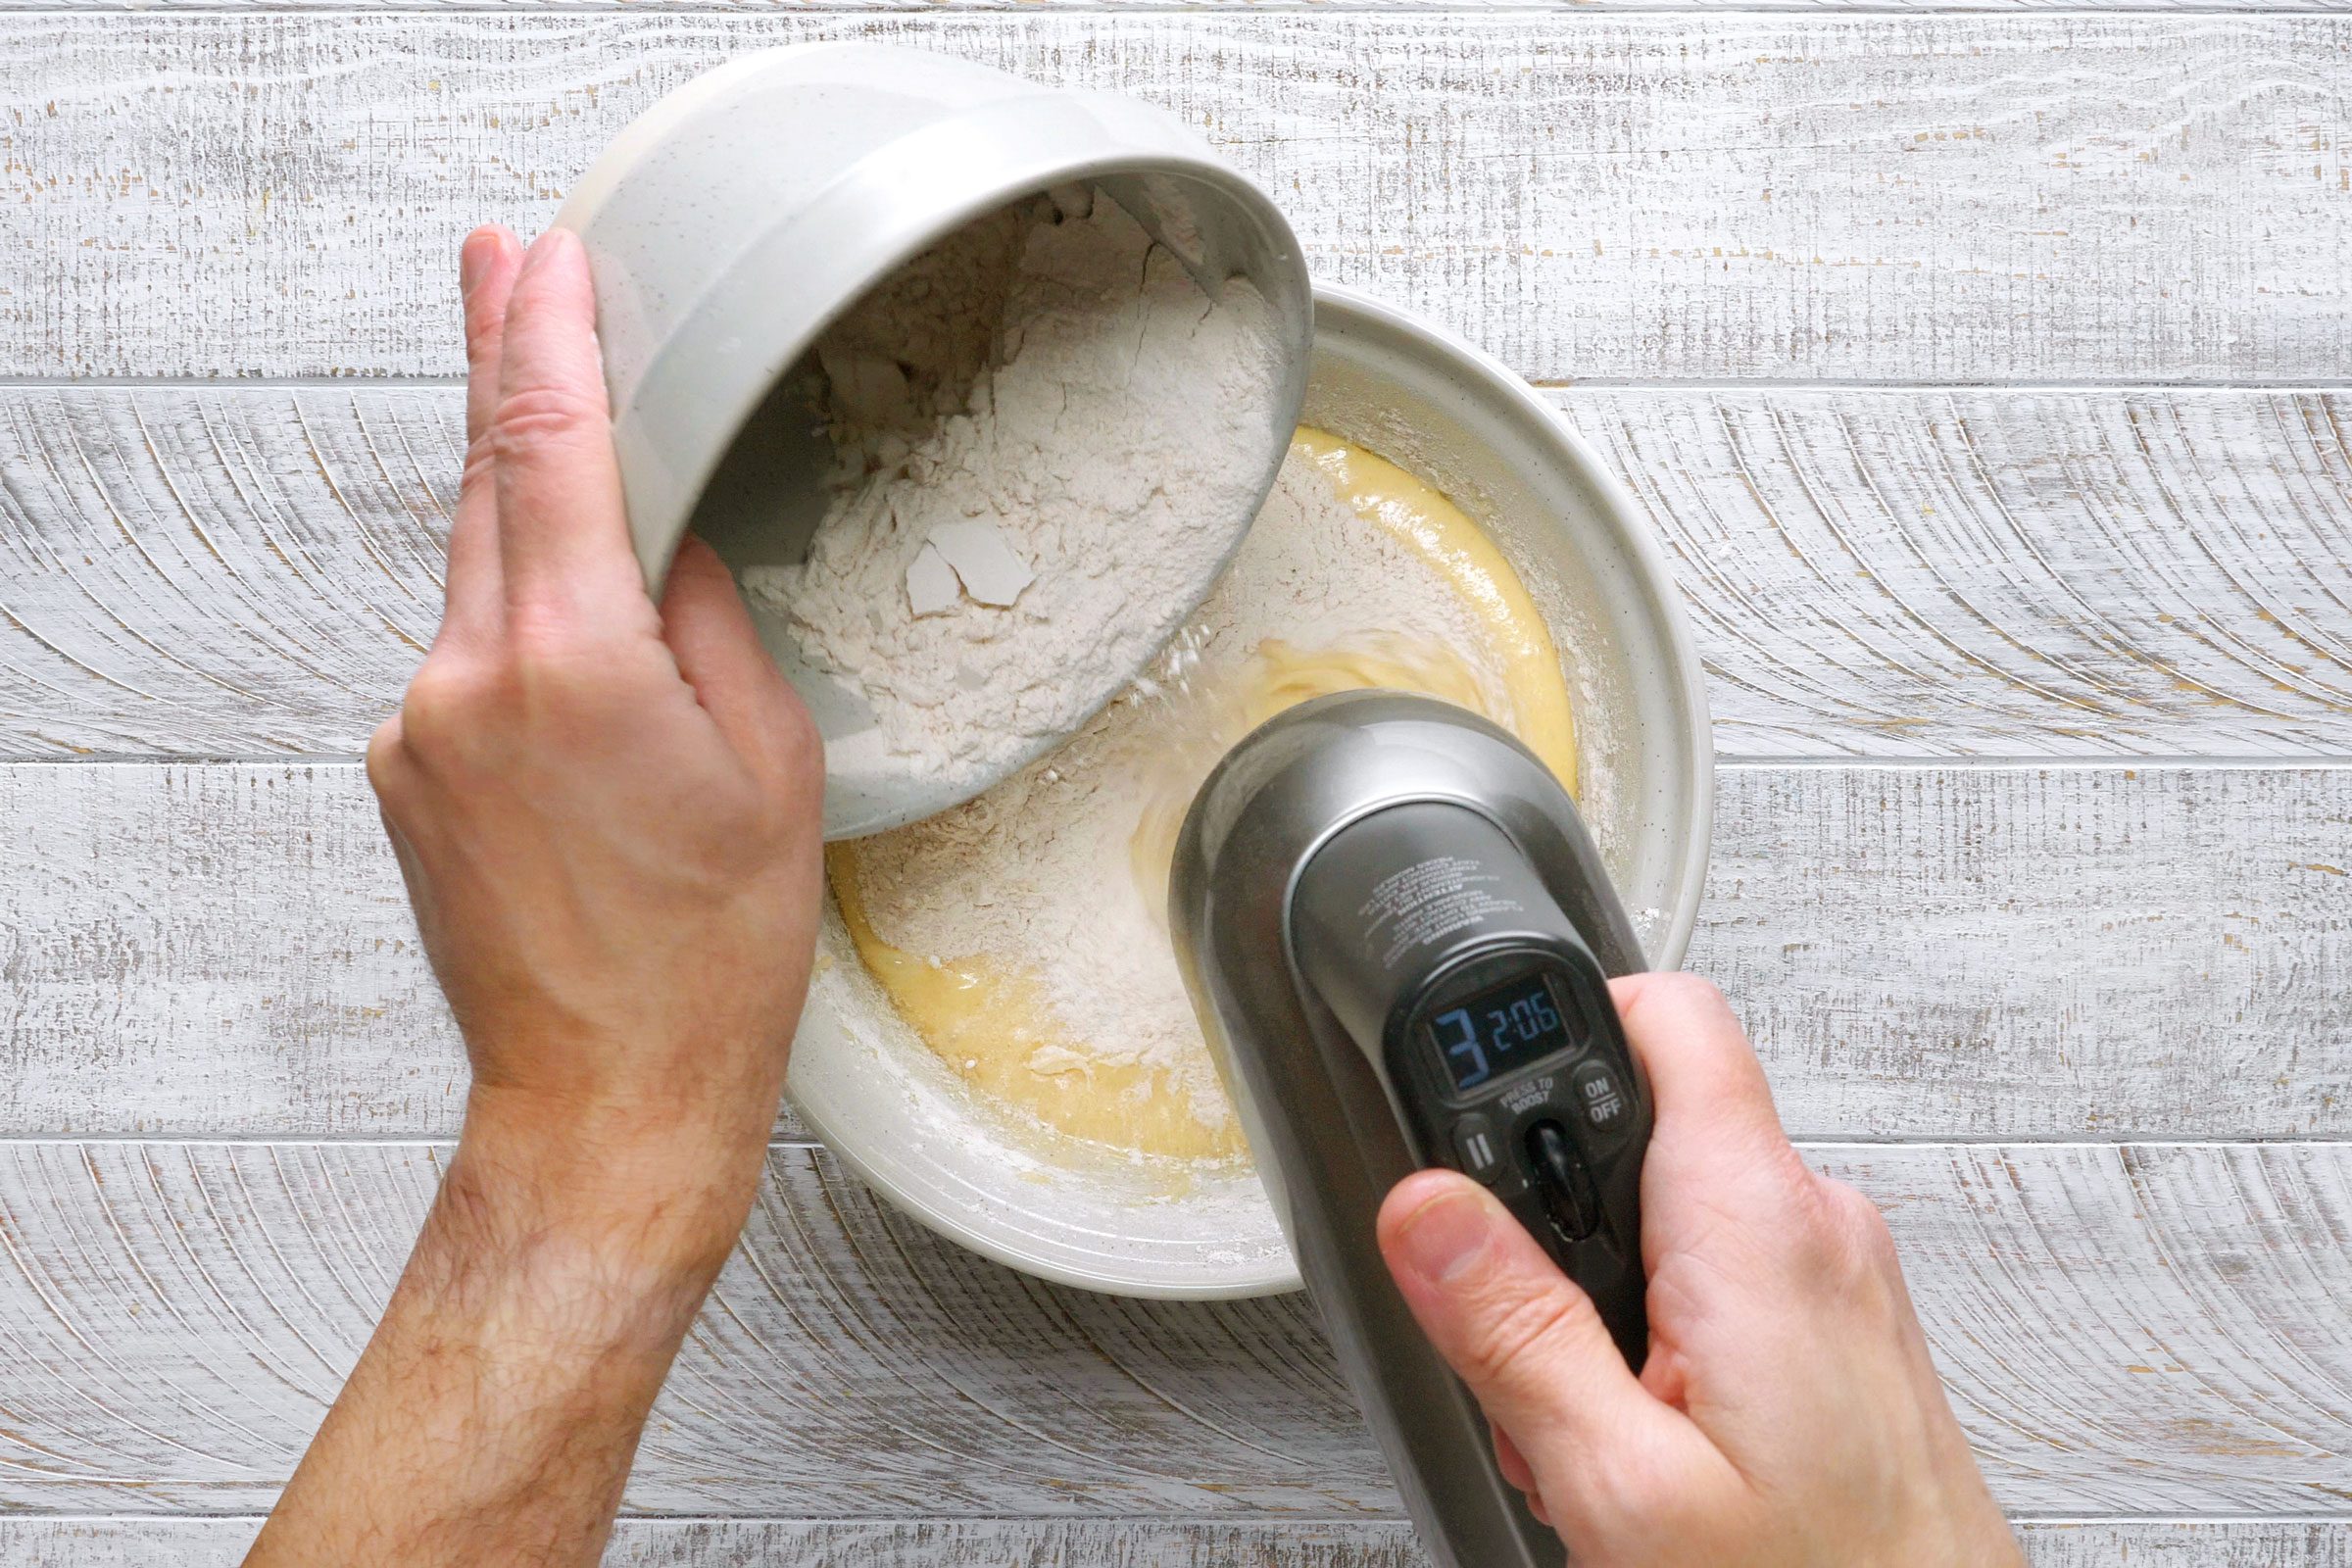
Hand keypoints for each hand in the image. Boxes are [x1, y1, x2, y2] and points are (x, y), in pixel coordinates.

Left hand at [368, 224, 823, 1265]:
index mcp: (575, 662)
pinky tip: (582, 680)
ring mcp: (417, 729)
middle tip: (510, 265)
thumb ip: (705, 618)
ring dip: (522, 514)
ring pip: (474, 574)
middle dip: (501, 368)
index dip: (545, 331)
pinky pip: (462, 655)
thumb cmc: (711, 954)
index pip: (547, 446)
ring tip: (586, 489)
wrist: (606, 1091)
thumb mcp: (768, 761)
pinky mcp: (401, 771)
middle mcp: (467, 679)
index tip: (545, 257)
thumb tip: (665, 533)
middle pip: (486, 482)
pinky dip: (514, 628)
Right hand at [1377, 975, 2021, 1567]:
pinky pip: (1720, 1284)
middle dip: (1554, 1226)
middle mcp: (1816, 1228)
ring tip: (1595, 1435)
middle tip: (1533, 1356)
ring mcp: (1839, 1280)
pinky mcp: (1842, 1334)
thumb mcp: (1623, 1484)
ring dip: (1602, 1308)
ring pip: (1672, 1220)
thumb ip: (1516, 1331)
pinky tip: (1649, 1448)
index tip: (1482, 1111)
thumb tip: (1425, 1207)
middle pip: (1643, 1131)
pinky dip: (1659, 1347)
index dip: (1566, 1027)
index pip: (1670, 1017)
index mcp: (1760, 1228)